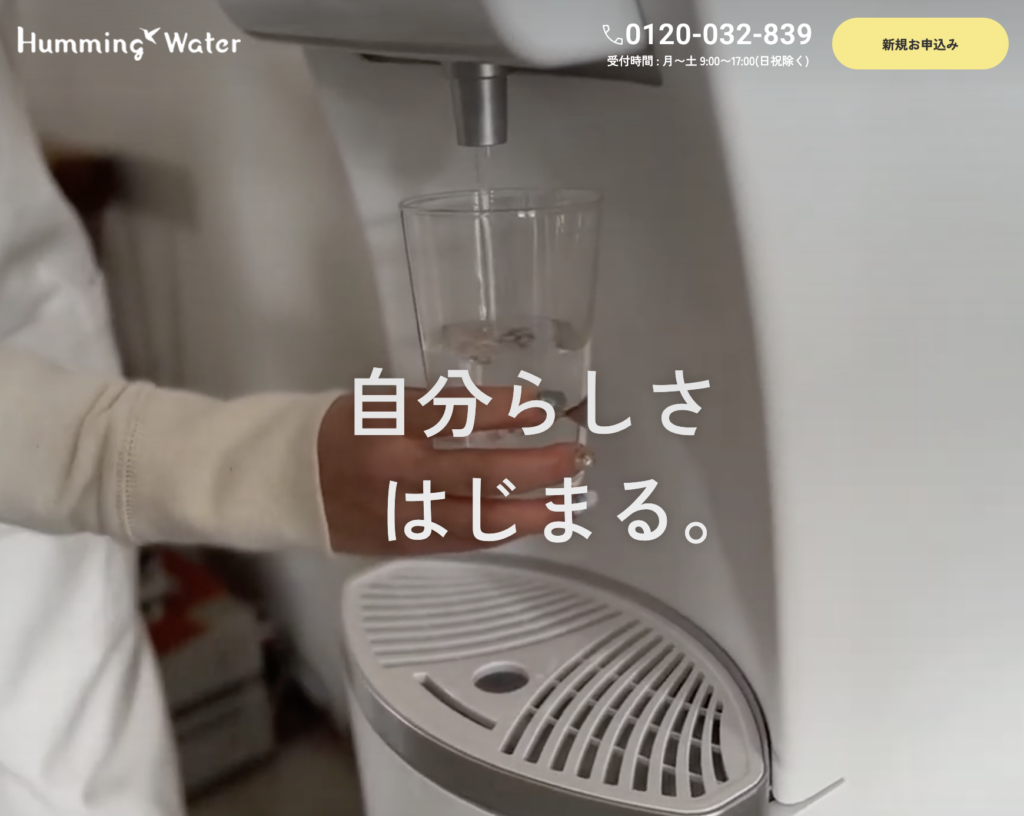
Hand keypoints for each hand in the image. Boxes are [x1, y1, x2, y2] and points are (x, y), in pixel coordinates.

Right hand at [317, 385, 591, 555]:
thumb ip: (437, 410)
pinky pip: (462, 539)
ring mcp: (402, 515)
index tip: (541, 406)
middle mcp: (397, 475)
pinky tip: (529, 522)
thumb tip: (503, 414)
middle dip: (535, 469)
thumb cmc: (337, 431)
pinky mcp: (403, 543)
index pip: (451, 415)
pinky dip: (500, 530)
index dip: (500, 410)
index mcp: (386, 428)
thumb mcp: (379, 403)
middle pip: (478, 475)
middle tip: (576, 459)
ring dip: (530, 511)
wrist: (284, 483)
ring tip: (568, 502)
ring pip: (478, 519)